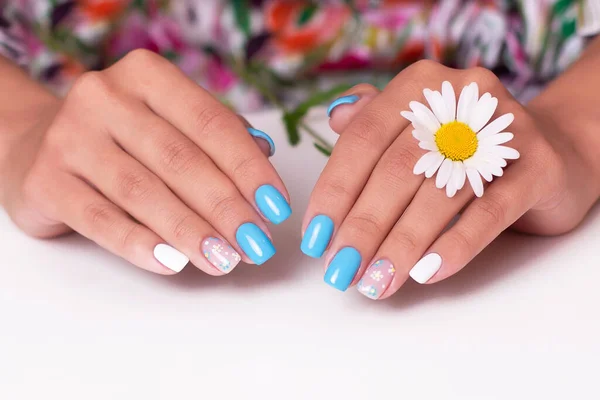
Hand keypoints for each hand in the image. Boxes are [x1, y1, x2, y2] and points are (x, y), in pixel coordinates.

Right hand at [0, 50, 290, 274]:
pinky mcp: (44, 180)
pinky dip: (140, 244)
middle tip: (257, 244)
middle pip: (181, 160)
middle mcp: (105, 97)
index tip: (277, 207)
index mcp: (147, 76)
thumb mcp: (167, 122)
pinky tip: (173, 263)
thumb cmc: (123, 138)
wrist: (38, 145)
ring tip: (225, 260)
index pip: (212, 123)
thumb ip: (214, 134)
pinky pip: (100, 218)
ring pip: (144, 192)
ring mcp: (69, 137)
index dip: (250, 168)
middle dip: (227, 208)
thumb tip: (266, 154)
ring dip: (191, 232)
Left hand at [302, 60, 598, 298]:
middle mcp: (462, 97)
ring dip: (401, 244)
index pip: (364, 138)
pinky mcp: (537, 167)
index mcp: (421, 85)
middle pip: (398, 169)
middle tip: (342, 268)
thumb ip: (374, 122)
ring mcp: (504, 130)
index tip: (315, 237)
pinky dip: (454, 246)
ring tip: (376, 282)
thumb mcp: (417, 128)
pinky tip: (425, 273)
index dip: (335, 190)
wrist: (549, 153)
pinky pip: (488, 213)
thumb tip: (336, 118)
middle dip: (364, 225)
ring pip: (439, 193)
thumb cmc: (464, 148)